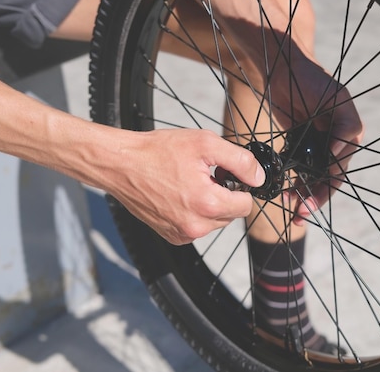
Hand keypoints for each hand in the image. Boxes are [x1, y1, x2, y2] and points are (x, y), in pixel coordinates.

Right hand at [102, 129, 264, 244]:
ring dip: (210, 204)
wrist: (121, 165)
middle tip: (206, 175)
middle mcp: (196, 226)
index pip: (246, 205)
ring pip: (215, 222)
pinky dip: (195, 213)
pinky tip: (180, 195)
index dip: (241, 185)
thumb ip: (239, 160)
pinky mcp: (172, 236)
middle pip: (231, 214)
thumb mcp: (205, 143)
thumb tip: (258, 177)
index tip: (227, 173)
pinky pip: (197, 227)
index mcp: (208, 204)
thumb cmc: (158, 152)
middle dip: (225, 195)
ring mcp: (182, 234)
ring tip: (190, 183)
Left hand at [269, 51, 363, 224]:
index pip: (339, 172)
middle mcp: (334, 143)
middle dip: (314, 200)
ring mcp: (315, 145)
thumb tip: (340, 154)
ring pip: (311, 179)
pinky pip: (297, 169)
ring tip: (289, 209)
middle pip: (326, 181)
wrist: (282, 69)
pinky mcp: (297, 144)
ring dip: (302, 196)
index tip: (308, 204)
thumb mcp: (337, 99)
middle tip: (299, 216)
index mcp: (348, 136)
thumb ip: (345, 126)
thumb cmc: (312, 80)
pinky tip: (283, 193)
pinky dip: (292, 182)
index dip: (326, 192)